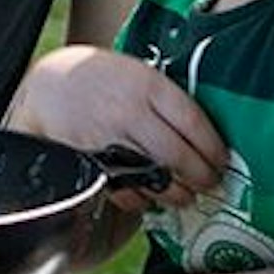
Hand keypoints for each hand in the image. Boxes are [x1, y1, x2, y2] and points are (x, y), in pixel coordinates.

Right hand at [4, 46, 225, 208]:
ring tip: (186, 195)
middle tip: (210, 183)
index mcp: (147, 85)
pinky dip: (144, 200)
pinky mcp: (92, 163)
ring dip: (178, 194)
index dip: (213, 149)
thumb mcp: (140, 74)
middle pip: (178, 156)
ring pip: (156, 179)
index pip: (193, 123)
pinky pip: (127, 192)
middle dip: (201, 177)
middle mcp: (129, 113)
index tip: (222, 160)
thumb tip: (207, 139)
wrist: (51, 84)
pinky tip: (153, 196)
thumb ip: (170, 102)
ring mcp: (109, 140)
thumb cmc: (104, 79)